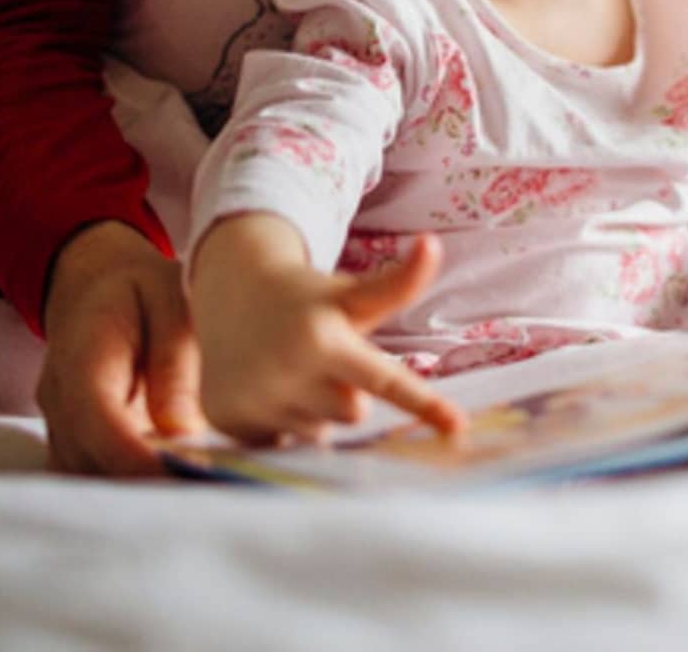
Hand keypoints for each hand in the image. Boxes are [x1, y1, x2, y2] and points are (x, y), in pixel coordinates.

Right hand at [37, 219, 203, 475]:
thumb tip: (183, 431)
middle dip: (141, 483)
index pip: (97, 420)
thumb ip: (175, 363)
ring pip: (86, 473)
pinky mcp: (74, 436)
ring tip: (195, 488)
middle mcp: (60, 397)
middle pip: (89, 459)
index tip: (182, 479)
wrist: (94, 283)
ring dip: (134, 488)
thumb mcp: (170, 301)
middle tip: (204, 491)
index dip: (134, 459)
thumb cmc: (140, 288)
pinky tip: (173, 479)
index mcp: (83, 355)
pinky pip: (92, 470)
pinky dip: (126, 482)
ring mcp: (61, 421)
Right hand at [189, 215, 464, 445]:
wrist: (230, 295)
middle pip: (354, 412)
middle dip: (347, 392)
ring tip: (293, 372)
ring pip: (318, 433)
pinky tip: (269, 390)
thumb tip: (433, 244)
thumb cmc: (308, 299)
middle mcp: (289, 373)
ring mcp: (257, 402)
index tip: (457, 426)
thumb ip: (398, 284)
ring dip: (315, 410)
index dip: (424, 404)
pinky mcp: (230, 422)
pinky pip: (281, 444)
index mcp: (325, 340)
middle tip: (324, 361)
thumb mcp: (353, 293)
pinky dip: (282, 423)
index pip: (386, 380)